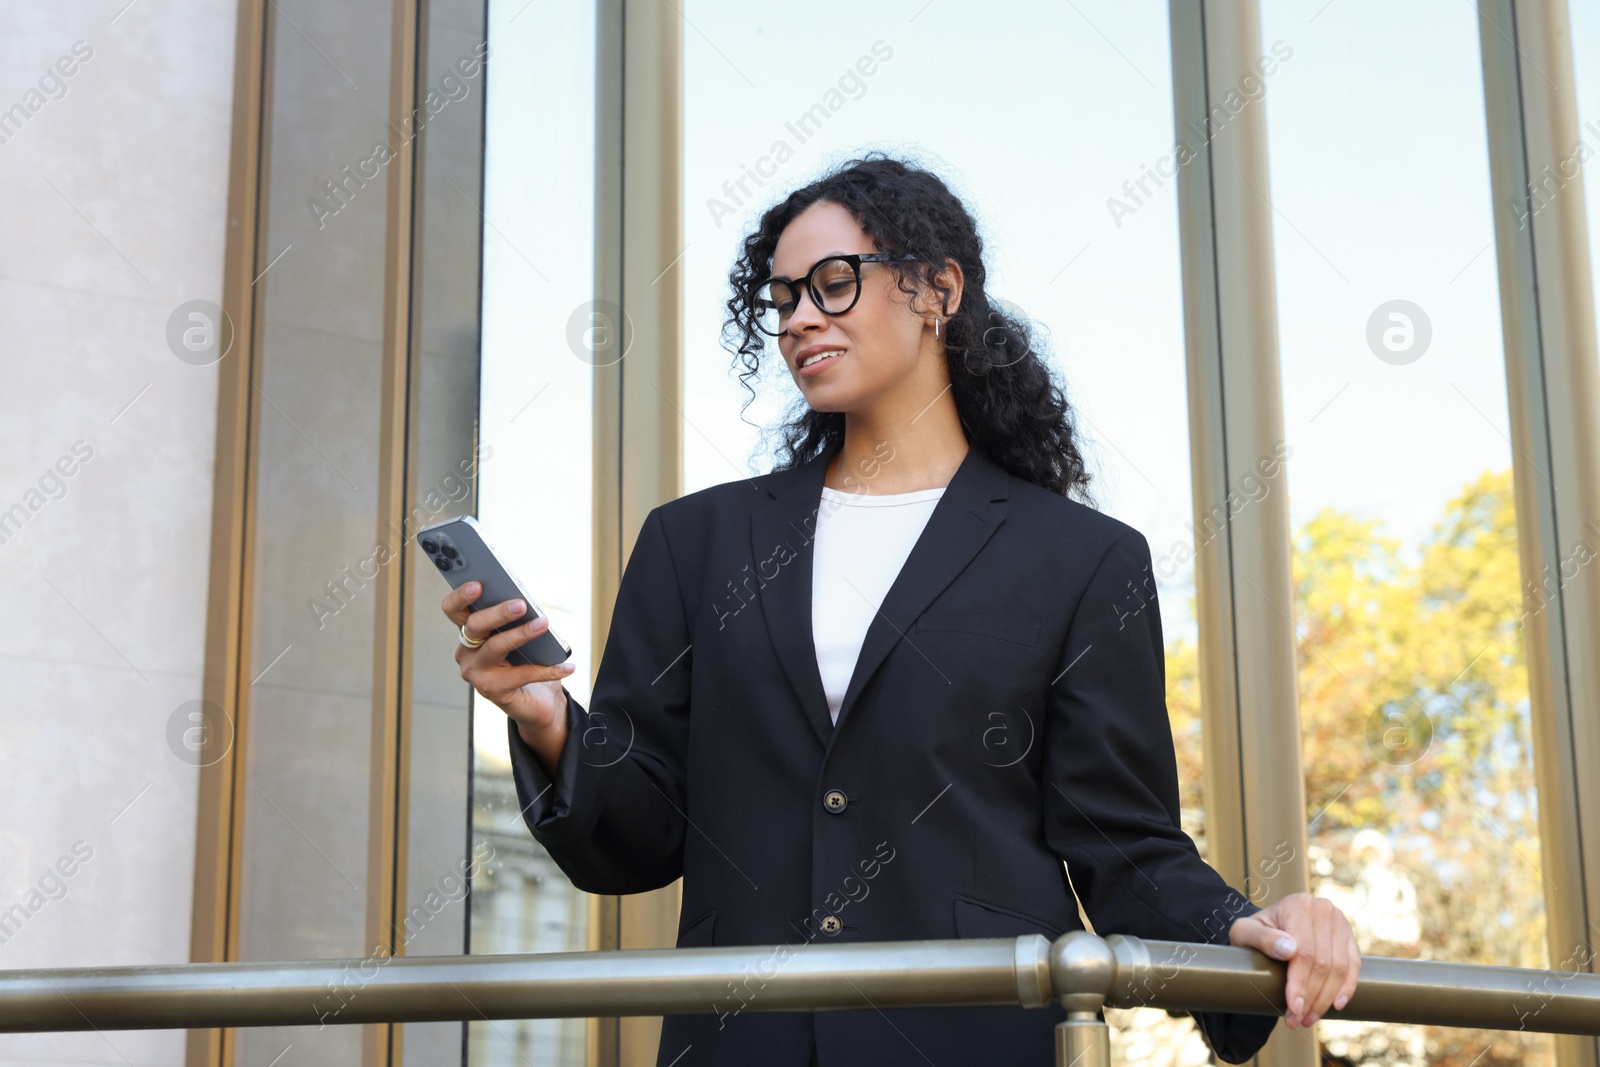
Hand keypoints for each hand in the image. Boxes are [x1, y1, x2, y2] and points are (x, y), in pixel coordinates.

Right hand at [442, 581, 575, 772]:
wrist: (534, 699)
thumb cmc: (525, 660)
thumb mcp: (518, 634)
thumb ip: (515, 618)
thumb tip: (526, 602)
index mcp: (468, 632)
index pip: (453, 610)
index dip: (461, 596)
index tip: (478, 584)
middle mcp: (466, 652)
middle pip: (475, 626)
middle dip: (498, 612)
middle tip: (521, 604)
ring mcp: (476, 672)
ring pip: (496, 647)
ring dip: (522, 633)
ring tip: (544, 624)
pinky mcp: (492, 691)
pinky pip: (522, 675)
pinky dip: (549, 669)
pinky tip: (567, 666)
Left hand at [1228, 892, 1358, 1027]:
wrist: (1268, 926)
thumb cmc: (1254, 932)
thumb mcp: (1245, 932)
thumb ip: (1261, 938)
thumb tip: (1289, 949)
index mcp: (1298, 905)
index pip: (1304, 952)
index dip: (1300, 984)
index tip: (1294, 1007)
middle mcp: (1323, 910)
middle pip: (1324, 963)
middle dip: (1312, 997)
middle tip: (1297, 1019)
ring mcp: (1340, 923)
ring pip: (1339, 969)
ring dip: (1326, 999)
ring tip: (1309, 1018)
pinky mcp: (1349, 937)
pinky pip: (1354, 966)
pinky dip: (1347, 988)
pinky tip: (1336, 1005)